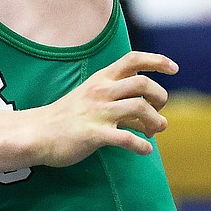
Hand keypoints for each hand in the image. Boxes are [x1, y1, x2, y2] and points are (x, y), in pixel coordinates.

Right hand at [35, 51, 177, 166]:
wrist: (37, 133)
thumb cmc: (66, 117)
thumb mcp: (90, 97)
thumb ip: (119, 100)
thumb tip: (154, 115)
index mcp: (100, 79)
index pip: (132, 59)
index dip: (157, 61)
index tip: (173, 68)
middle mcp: (100, 91)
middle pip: (143, 84)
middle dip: (160, 97)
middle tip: (158, 111)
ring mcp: (98, 112)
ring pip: (140, 109)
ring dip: (155, 122)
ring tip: (152, 132)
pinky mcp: (94, 134)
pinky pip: (128, 139)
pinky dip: (143, 146)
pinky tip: (144, 150)